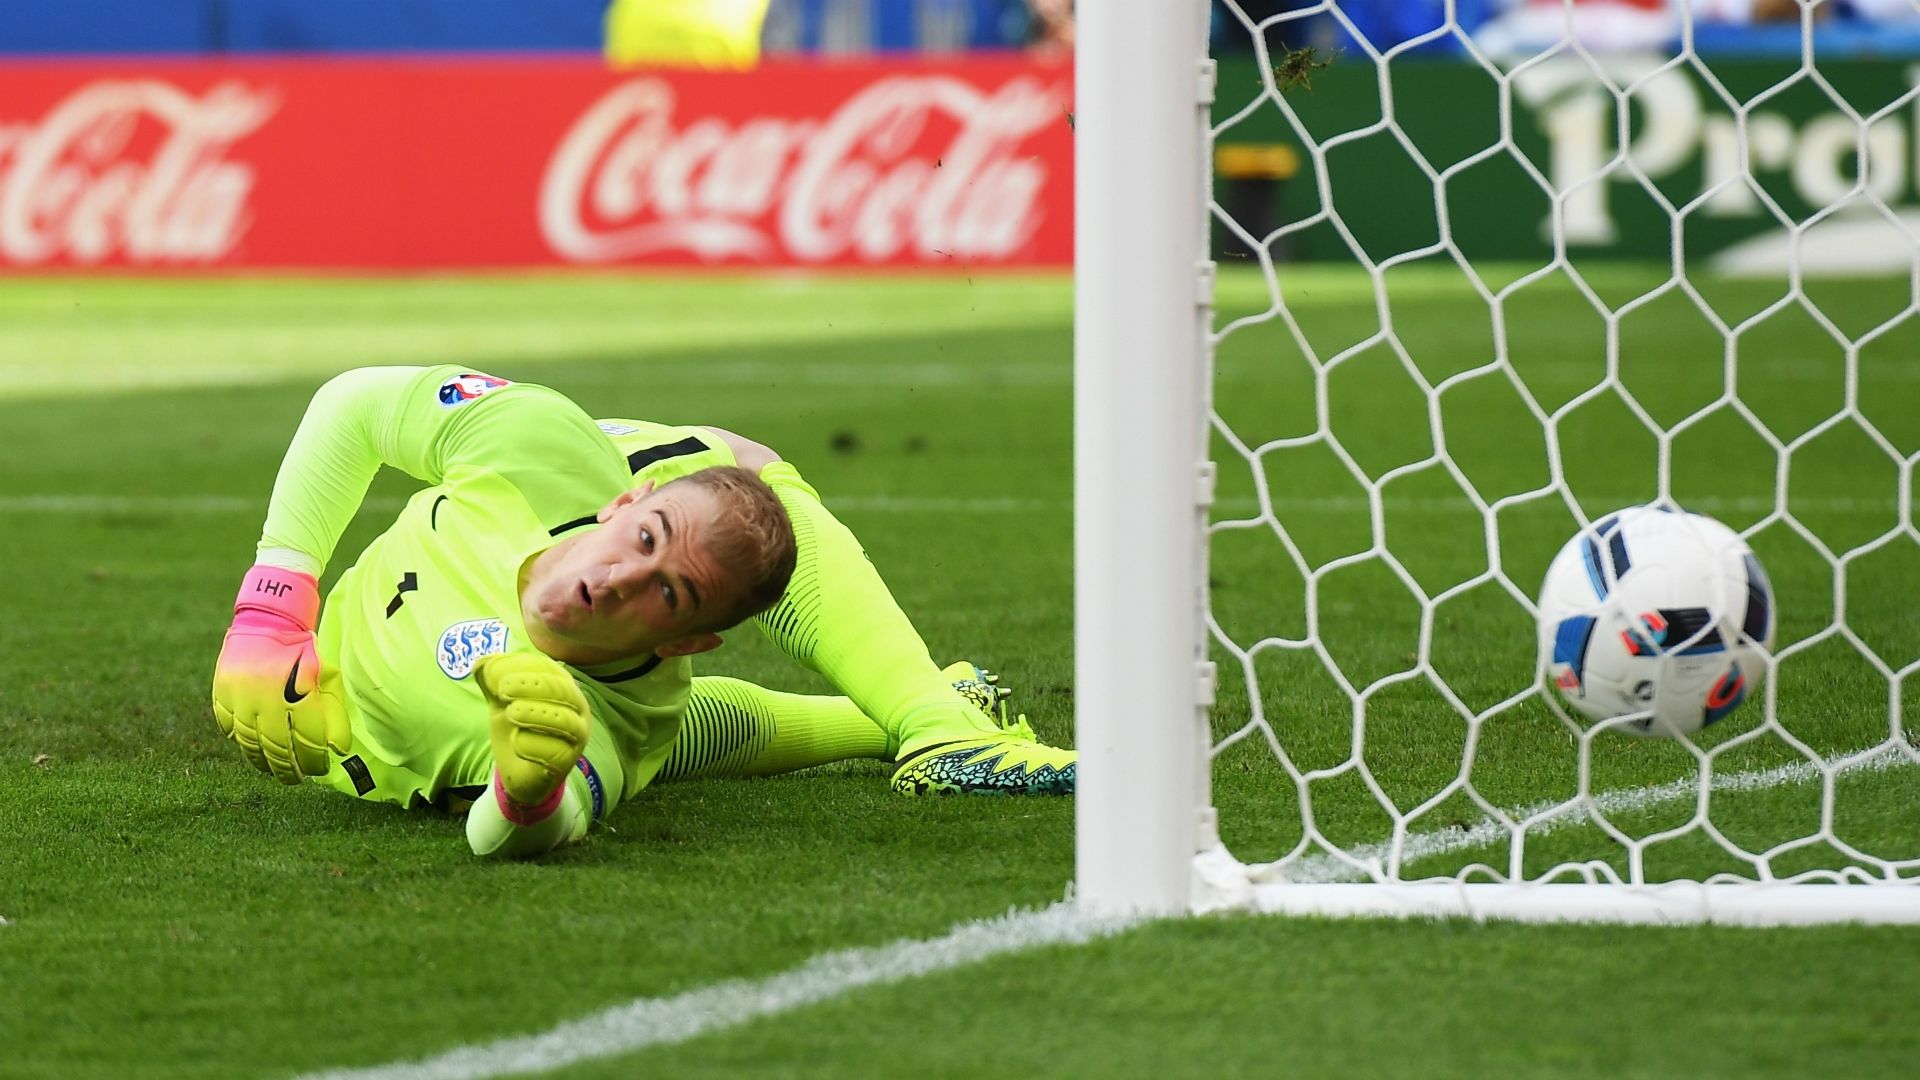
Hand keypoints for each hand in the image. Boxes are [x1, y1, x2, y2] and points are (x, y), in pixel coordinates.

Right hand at [211, 565, 347, 783]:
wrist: (268, 618)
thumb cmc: (305, 650)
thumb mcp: (327, 675)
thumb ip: (334, 711)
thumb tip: (340, 749)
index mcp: (298, 689)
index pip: (306, 739)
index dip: (314, 759)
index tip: (320, 768)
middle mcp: (266, 695)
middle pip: (276, 747)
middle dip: (290, 768)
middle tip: (299, 778)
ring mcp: (239, 694)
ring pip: (249, 742)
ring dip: (263, 762)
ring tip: (276, 772)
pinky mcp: (221, 691)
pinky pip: (228, 726)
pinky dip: (240, 742)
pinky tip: (253, 751)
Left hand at [476, 652, 590, 809]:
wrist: (520, 771)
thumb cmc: (516, 729)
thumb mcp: (500, 701)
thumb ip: (491, 681)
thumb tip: (479, 663)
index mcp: (560, 685)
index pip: (546, 668)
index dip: (520, 665)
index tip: (490, 671)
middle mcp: (575, 707)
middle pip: (561, 690)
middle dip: (531, 685)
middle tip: (502, 689)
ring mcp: (575, 735)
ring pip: (564, 720)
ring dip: (536, 713)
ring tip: (511, 713)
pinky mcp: (567, 761)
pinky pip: (557, 752)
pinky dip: (536, 744)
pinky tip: (517, 743)